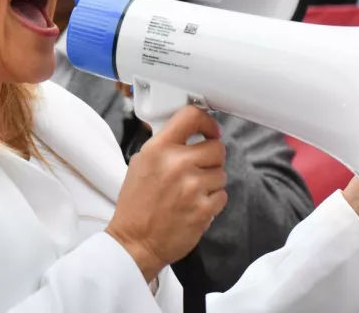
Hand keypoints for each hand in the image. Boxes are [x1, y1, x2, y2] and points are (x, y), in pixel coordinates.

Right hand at [106, 106, 227, 281]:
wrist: (135, 242)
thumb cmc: (136, 205)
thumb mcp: (140, 163)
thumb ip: (164, 145)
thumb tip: (186, 132)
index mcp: (159, 149)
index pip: (191, 117)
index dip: (207, 122)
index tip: (210, 130)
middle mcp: (177, 164)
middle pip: (217, 147)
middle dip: (212, 157)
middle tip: (201, 166)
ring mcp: (192, 187)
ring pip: (221, 173)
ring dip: (211, 181)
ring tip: (193, 191)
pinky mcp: (203, 209)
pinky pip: (222, 195)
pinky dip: (212, 200)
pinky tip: (196, 205)